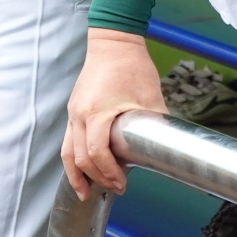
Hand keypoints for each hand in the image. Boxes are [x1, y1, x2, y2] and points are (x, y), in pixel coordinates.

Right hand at [61, 30, 168, 197]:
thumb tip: (170, 148)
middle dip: (95, 178)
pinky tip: (83, 168)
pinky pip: (69, 139)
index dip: (108, 173)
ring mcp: (74, 112)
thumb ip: (157, 125)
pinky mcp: (74, 109)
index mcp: (97, 112)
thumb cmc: (131, 66)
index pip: (96, 153)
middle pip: (78, 157)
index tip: (122, 184)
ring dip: (75, 174)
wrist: (112, 43)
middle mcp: (80, 115)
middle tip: (114, 189)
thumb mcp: (151, 98)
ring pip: (67, 151)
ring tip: (85, 192)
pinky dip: (74, 157)